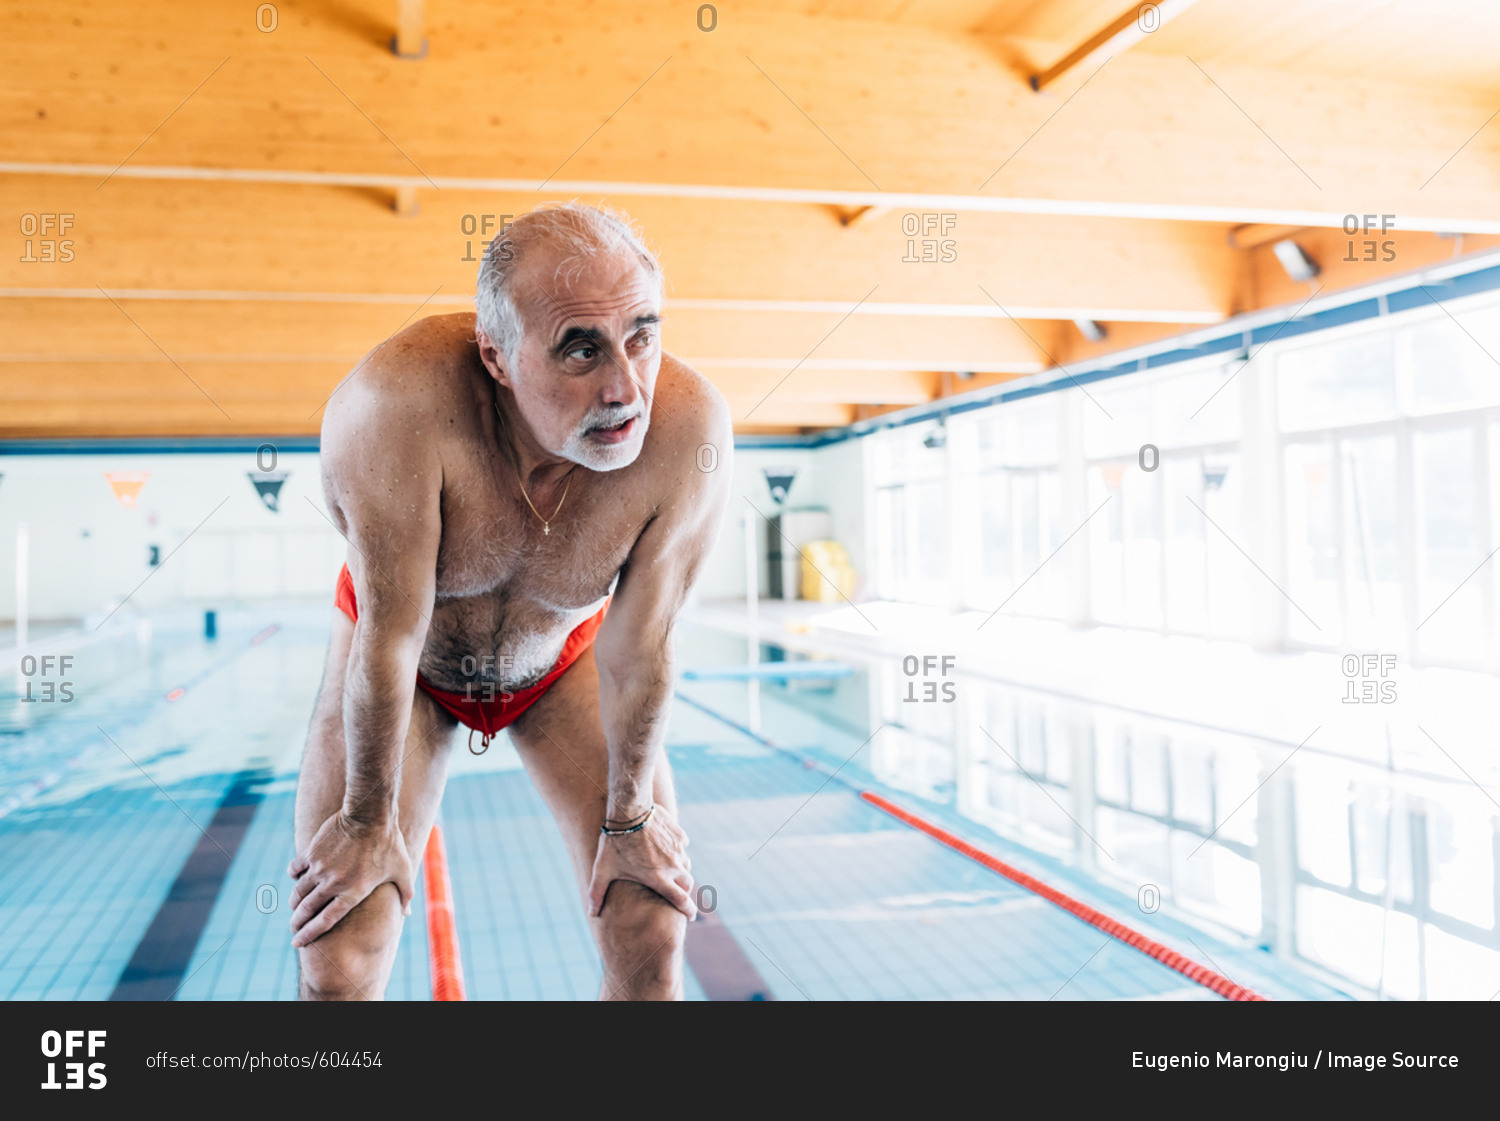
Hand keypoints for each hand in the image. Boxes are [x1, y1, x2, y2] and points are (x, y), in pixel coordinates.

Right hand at [287, 812, 414, 946]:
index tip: (298, 942)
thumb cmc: (389, 843)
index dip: (309, 934)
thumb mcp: (403, 870)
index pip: (325, 922)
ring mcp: (319, 868)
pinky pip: (296, 869)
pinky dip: (294, 875)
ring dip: (294, 903)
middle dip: (297, 922)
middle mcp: (332, 884)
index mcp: (352, 893)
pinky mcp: (311, 852)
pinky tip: (296, 877)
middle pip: (307, 910)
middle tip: (293, 928)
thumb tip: (408, 914)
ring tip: (294, 907)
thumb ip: (405, 894)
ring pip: (299, 892)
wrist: (370, 814)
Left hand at [586, 804, 695, 919]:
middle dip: (684, 891)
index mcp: (658, 879)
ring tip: (671, 870)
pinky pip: (683, 846)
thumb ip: (597, 893)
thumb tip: (591, 913)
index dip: (689, 911)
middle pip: (687, 884)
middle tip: (678, 893)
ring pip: (686, 864)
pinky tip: (666, 847)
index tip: (691, 916)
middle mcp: (673, 866)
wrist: (629, 810)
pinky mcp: (679, 835)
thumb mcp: (603, 870)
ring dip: (681, 870)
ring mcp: (678, 850)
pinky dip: (677, 850)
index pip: (681, 901)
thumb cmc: (615, 842)